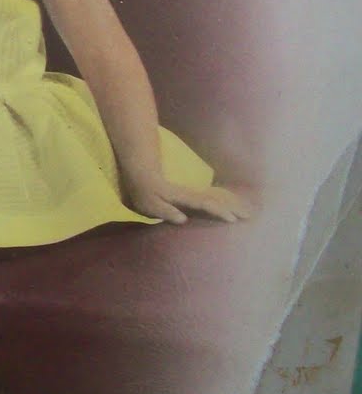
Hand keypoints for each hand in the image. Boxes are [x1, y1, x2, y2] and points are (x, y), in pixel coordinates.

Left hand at [125, 173, 251, 224]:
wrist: (142, 175)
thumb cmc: (143, 193)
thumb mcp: (150, 204)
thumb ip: (165, 211)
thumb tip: (182, 219)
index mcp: (182, 198)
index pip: (204, 204)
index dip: (218, 211)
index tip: (233, 219)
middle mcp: (191, 196)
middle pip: (217, 200)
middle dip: (234, 207)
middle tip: (251, 216)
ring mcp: (194, 196)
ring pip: (218, 199)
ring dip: (234, 205)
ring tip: (250, 213)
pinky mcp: (193, 198)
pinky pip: (213, 200)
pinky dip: (226, 204)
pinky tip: (237, 209)